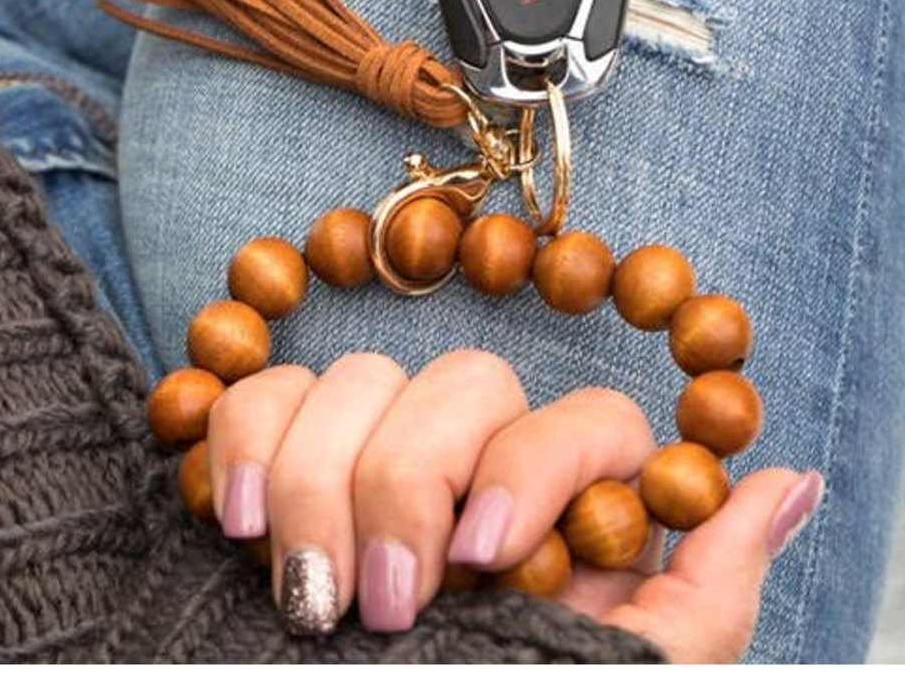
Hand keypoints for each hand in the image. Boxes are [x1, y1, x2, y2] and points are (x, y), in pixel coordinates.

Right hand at [206, 350, 821, 661]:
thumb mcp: (619, 680)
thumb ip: (707, 593)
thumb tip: (796, 482)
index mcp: (564, 514)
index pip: (584, 414)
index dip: (533, 462)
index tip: (480, 555)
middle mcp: (475, 467)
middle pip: (461, 380)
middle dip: (410, 482)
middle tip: (384, 606)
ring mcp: (371, 456)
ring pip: (355, 377)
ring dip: (320, 482)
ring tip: (308, 594)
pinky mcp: (277, 461)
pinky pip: (261, 397)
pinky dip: (243, 442)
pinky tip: (234, 521)